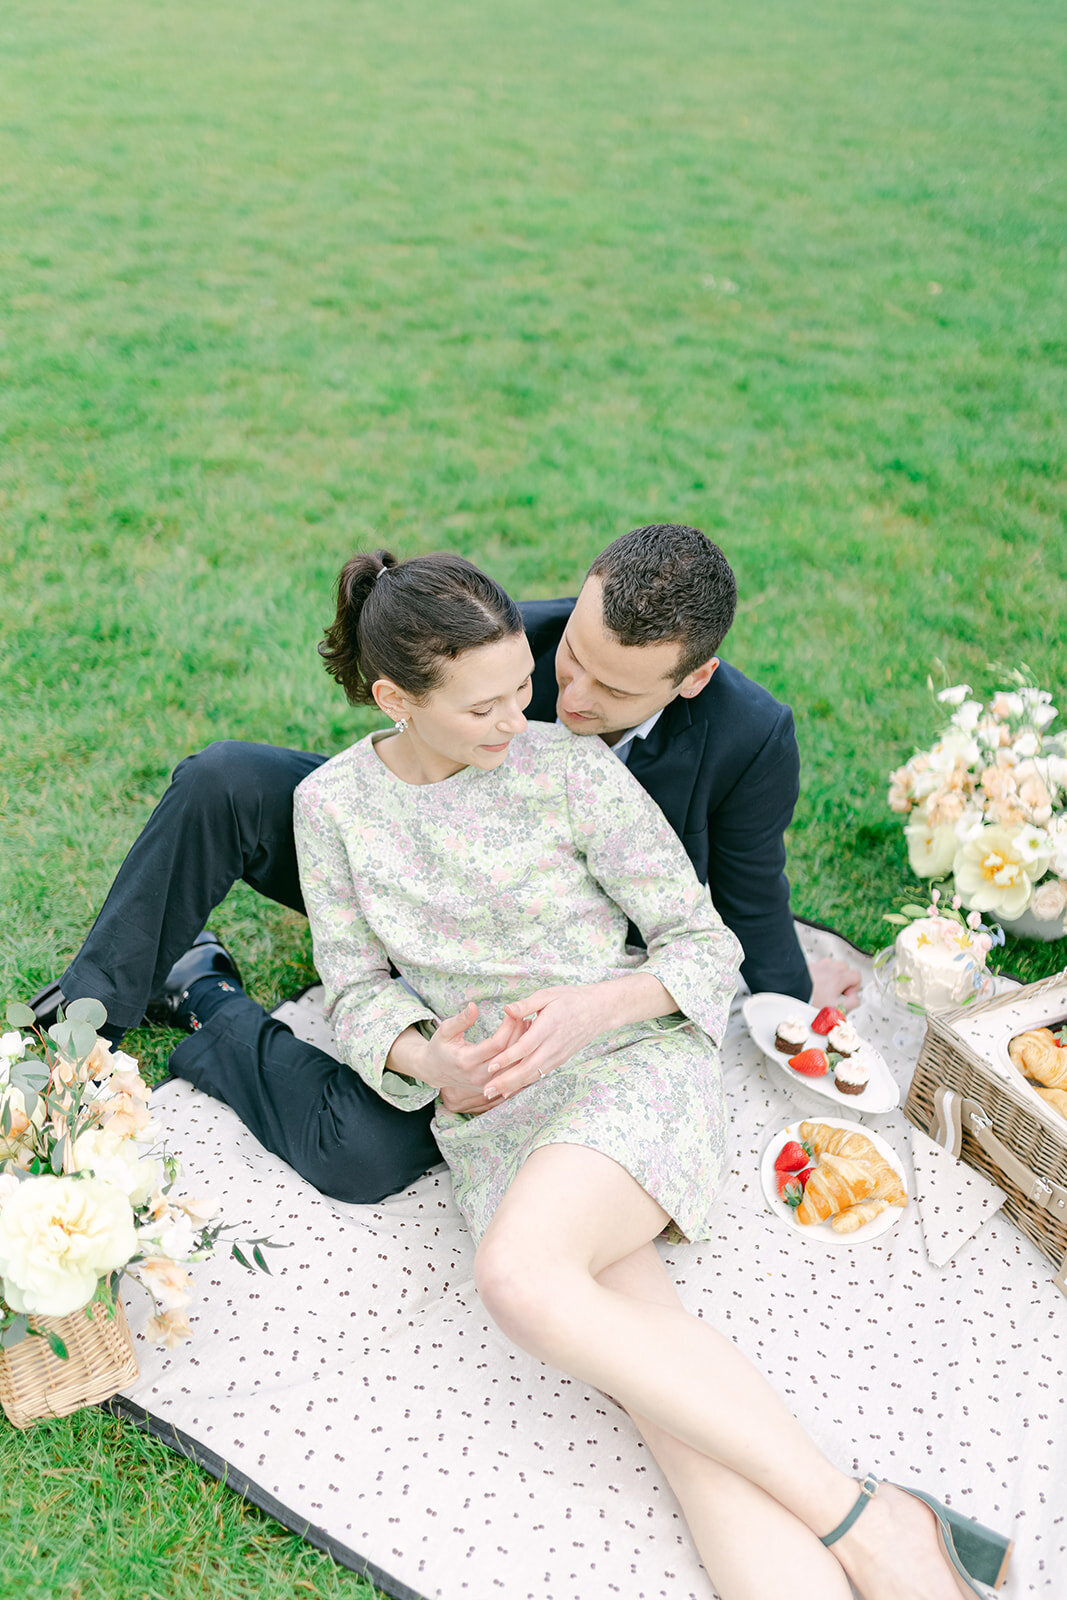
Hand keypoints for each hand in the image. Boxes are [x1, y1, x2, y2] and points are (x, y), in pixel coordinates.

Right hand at [437, 1010, 529, 1113]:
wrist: (435, 1071)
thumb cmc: (440, 1047)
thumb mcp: (445, 1030)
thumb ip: (461, 1020)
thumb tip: (473, 1006)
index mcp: (466, 1061)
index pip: (496, 1044)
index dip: (508, 1027)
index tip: (513, 1013)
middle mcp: (478, 1076)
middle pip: (508, 1056)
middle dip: (520, 1035)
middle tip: (527, 1017)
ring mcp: (486, 1085)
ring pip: (513, 1066)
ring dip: (523, 1047)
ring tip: (529, 1028)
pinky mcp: (491, 1088)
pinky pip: (511, 1073)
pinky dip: (520, 1058)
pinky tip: (525, 1043)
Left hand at [482, 983, 613, 1101]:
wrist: (598, 1011)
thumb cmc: (570, 999)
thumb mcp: (548, 994)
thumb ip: (526, 1004)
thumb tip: (506, 1009)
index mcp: (549, 1026)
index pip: (526, 1046)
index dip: (508, 1057)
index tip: (491, 1065)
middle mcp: (554, 1045)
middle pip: (528, 1067)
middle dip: (507, 1080)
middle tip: (486, 1089)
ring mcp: (558, 1055)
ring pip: (534, 1075)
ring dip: (513, 1086)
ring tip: (493, 1094)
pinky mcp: (560, 1060)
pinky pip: (540, 1074)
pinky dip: (525, 1083)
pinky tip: (511, 1089)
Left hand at [808, 956, 862, 1012]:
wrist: (790, 992)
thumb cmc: (810, 1000)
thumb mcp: (835, 1008)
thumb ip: (851, 1004)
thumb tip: (855, 999)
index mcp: (838, 977)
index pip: (856, 975)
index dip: (855, 987)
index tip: (846, 995)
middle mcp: (829, 968)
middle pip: (845, 968)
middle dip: (844, 979)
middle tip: (837, 991)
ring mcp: (818, 965)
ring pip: (832, 965)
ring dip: (832, 974)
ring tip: (827, 987)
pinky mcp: (808, 966)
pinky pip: (819, 966)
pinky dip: (820, 973)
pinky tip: (816, 985)